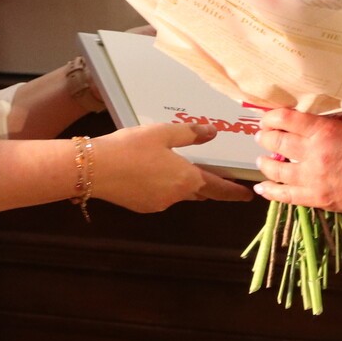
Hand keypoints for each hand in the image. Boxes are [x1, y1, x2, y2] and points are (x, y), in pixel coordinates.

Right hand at [92, 123, 253, 212]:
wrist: (93, 169)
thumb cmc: (130, 147)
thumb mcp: (162, 133)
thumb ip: (190, 134)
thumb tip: (212, 133)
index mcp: (186, 178)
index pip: (218, 188)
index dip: (234, 192)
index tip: (248, 196)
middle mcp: (176, 196)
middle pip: (199, 192)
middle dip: (208, 186)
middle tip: (215, 176)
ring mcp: (158, 204)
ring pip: (178, 194)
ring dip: (181, 184)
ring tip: (171, 165)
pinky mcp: (141, 207)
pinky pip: (160, 196)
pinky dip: (161, 186)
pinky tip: (148, 172)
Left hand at [254, 109, 341, 216]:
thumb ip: (335, 117)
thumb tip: (316, 114)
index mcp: (324, 131)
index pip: (285, 119)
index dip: (271, 117)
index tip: (268, 117)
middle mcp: (313, 154)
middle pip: (276, 142)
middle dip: (265, 137)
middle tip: (263, 136)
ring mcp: (313, 179)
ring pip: (276, 170)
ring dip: (265, 163)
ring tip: (262, 159)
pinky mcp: (317, 199)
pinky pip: (285, 196)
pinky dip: (270, 191)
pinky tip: (262, 187)